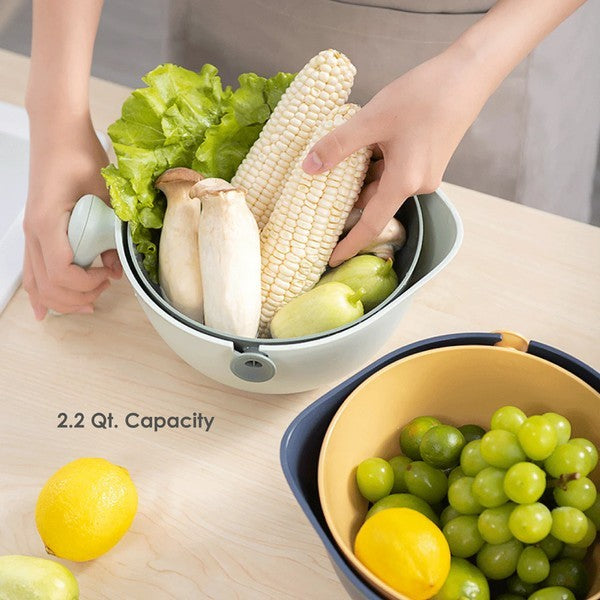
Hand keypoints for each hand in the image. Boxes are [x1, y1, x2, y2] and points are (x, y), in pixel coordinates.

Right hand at [22, 113, 120, 318]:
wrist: (58, 133)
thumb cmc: (79, 154)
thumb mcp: (106, 194)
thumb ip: (111, 232)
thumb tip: (116, 267)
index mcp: (48, 222)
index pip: (61, 272)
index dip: (86, 284)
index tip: (108, 278)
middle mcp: (33, 232)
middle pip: (47, 285)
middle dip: (77, 297)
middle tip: (102, 292)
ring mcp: (31, 233)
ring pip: (36, 283)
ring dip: (61, 300)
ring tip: (86, 303)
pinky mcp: (35, 233)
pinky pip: (31, 271)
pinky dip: (40, 293)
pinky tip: (43, 310)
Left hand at [302, 47, 485, 266]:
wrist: (468, 73)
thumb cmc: (423, 95)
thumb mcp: (372, 118)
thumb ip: (338, 144)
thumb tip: (308, 168)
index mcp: (404, 182)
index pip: (371, 224)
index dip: (349, 244)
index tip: (330, 262)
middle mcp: (417, 184)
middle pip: (374, 202)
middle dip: (347, 201)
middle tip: (316, 199)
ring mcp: (424, 173)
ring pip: (382, 183)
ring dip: (361, 176)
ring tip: (335, 164)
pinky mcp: (427, 160)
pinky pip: (393, 171)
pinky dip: (375, 164)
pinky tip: (362, 145)